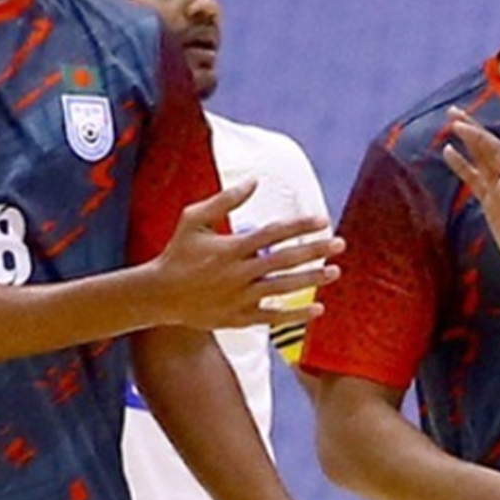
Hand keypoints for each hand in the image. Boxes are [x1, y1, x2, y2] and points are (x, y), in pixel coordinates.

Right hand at [148, 180, 345, 329]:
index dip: (300, 225)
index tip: (323, 219)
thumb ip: (225, 200)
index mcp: (230, 247)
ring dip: (311, 280)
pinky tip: (318, 309)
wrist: (158, 295)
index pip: (273, 233)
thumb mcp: (193, 219)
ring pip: (283, 288)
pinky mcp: (238, 318)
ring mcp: (239, 297)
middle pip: (284, 260)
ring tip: (335, 271)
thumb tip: (254, 180)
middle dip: (315, 251)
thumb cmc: (178, 252)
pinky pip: (273, 317)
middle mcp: (238, 273)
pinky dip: (296, 315)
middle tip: (340, 244)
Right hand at [441, 109, 499, 285]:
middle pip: (487, 147)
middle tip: (452, 110)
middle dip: (472, 128)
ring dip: (467, 140)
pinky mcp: (492, 203)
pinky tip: (449, 153)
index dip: (479, 137)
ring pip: (480, 159)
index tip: (459, 124)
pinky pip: (474, 178)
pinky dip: (462, 164)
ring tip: (451, 123)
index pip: (496, 152)